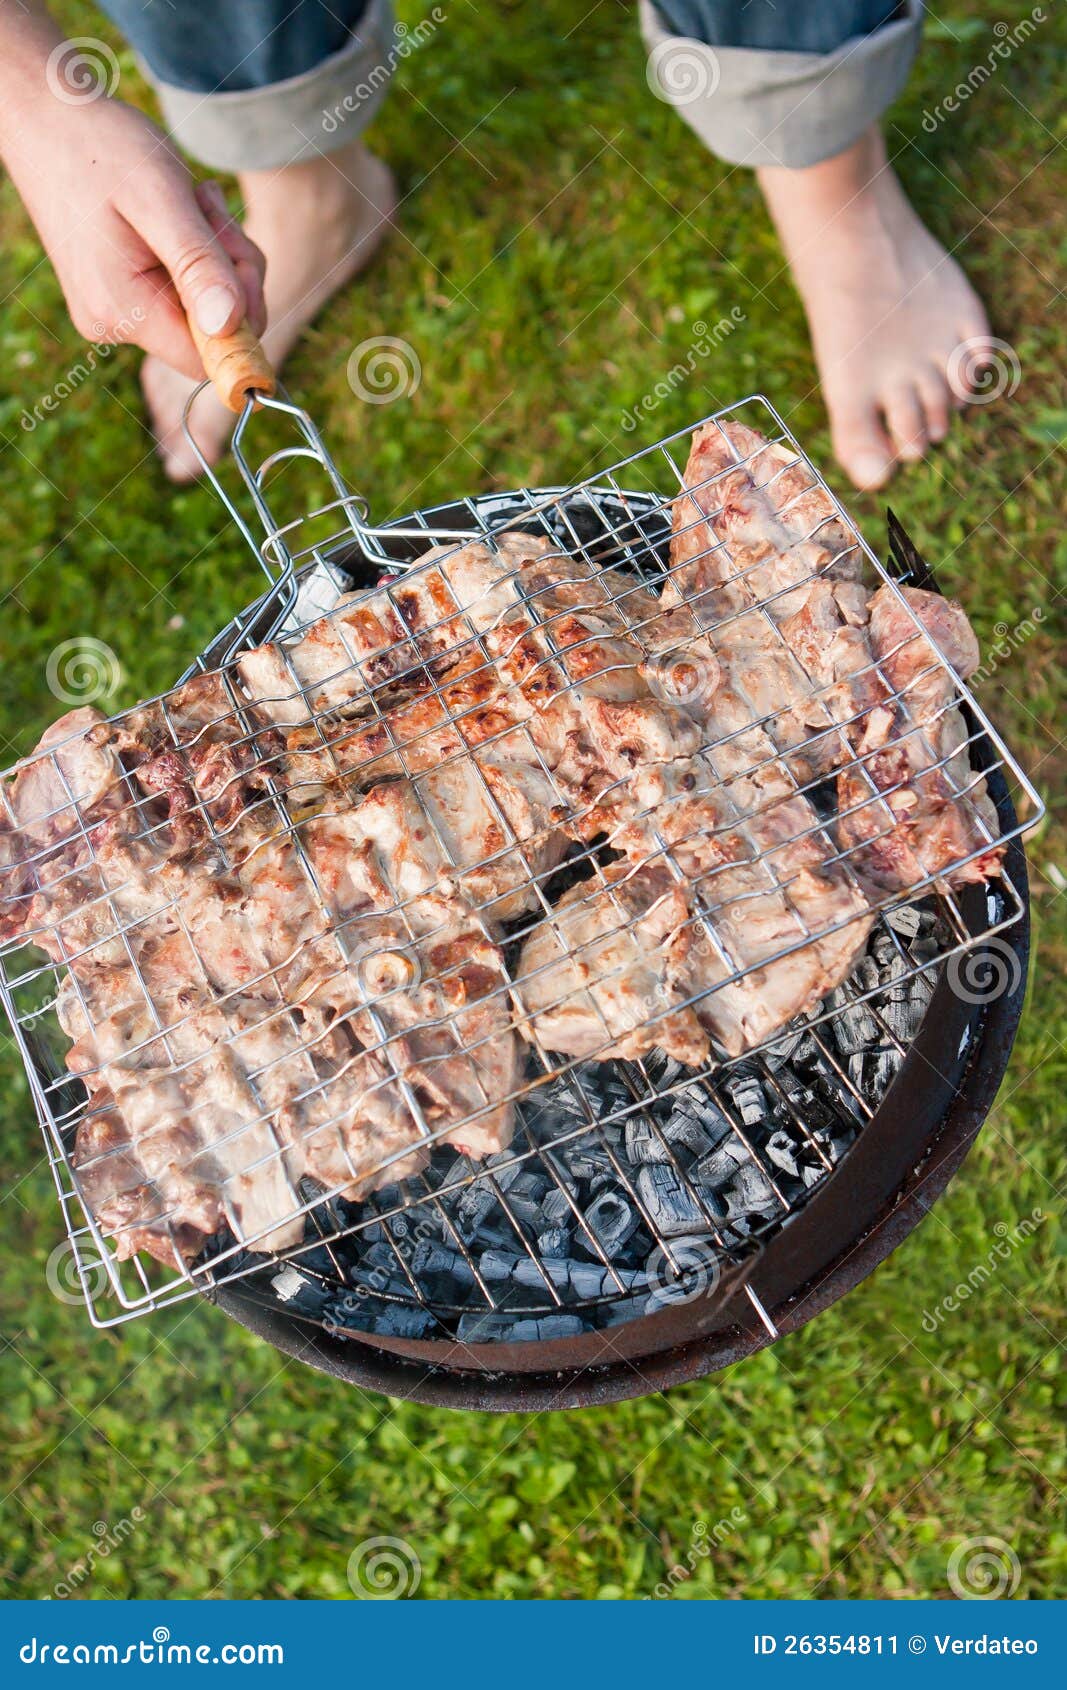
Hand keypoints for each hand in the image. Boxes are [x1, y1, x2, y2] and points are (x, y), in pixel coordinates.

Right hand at [2, 93, 265, 376]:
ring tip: (195, 200)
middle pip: (211, 333)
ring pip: (203, 307)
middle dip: (231, 275)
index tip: (238, 260)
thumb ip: (198, 266)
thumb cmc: (100, 147)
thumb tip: (231, 327)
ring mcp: (116, 310)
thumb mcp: (161, 201)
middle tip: (214, 212)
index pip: (209, 359)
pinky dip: (198, 250)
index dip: (242, 320)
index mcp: (123, 312)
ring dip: (218, 254)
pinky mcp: (122, 292)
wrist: (49, 117)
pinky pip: (183, 288)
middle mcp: (115, 324)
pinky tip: (184, 209)